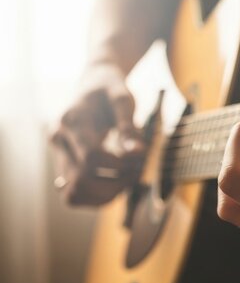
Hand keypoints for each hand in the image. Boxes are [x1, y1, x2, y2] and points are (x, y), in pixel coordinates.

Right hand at [51, 64, 144, 205]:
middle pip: (81, 181)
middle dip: (115, 184)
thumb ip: (129, 127)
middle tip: (137, 171)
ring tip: (127, 179)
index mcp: (72, 121)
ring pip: (74, 195)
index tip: (138, 159)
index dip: (119, 166)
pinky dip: (97, 196)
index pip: (91, 157)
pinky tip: (115, 183)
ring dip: (106, 195)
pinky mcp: (63, 166)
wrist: (92, 86)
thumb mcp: (123, 100)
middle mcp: (59, 140)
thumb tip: (138, 153)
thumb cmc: (110, 91)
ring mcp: (58, 155)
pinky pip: (74, 195)